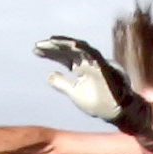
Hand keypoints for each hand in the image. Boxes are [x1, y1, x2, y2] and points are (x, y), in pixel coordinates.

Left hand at [32, 35, 152, 137]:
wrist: (116, 111)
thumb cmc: (99, 102)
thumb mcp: (74, 93)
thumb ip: (62, 83)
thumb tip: (48, 75)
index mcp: (80, 67)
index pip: (63, 56)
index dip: (50, 52)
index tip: (36, 50)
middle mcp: (87, 62)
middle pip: (68, 50)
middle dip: (54, 46)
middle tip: (38, 45)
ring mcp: (96, 63)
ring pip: (80, 48)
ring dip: (66, 44)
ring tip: (50, 42)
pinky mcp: (104, 67)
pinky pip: (94, 55)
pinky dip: (84, 49)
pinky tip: (72, 45)